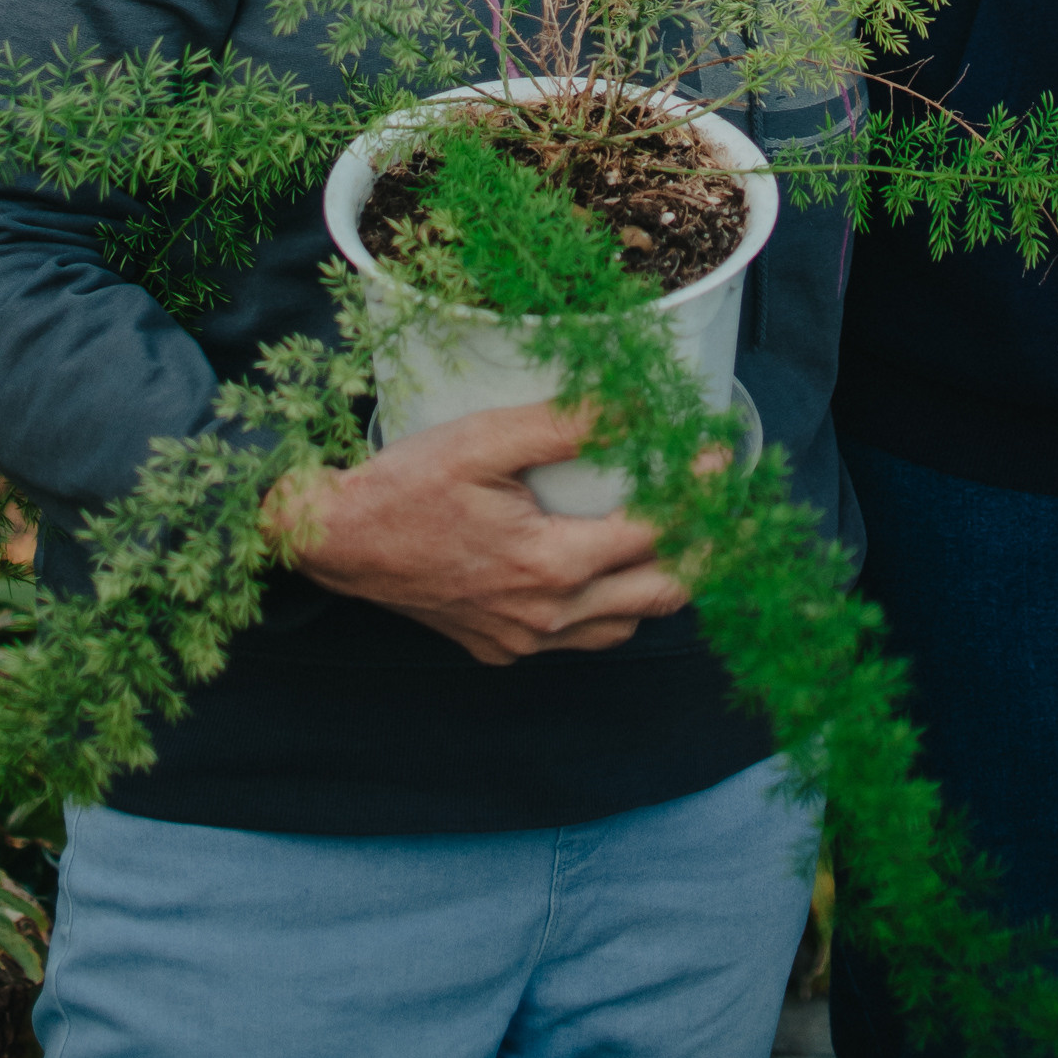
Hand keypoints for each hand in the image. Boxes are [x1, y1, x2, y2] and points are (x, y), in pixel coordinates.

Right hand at [260, 404, 688, 668]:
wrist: (333, 542)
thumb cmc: (404, 485)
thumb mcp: (484, 439)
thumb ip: (564, 424)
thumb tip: (634, 407)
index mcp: (550, 565)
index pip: (655, 534)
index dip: (699, 497)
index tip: (724, 461)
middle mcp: (546, 616)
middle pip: (659, 596)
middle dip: (702, 555)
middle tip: (722, 511)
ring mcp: (522, 641)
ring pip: (622, 628)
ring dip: (656, 587)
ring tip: (672, 539)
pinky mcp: (498, 650)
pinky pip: (577, 641)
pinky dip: (607, 610)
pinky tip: (602, 573)